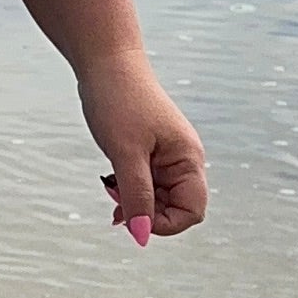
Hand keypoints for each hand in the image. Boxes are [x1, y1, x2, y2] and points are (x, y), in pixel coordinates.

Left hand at [79, 50, 207, 247]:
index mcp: (189, 159)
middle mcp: (184, 160)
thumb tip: (140, 236)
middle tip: (113, 199)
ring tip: (109, 187)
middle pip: (174, 208)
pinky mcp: (149, 151)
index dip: (162, 223)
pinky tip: (111, 182)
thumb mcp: (125, 154)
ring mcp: (167, 156)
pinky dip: (128, 188)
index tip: (130, 213)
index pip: (191, 212)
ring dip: (134, 201)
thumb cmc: (119, 101)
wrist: (106, 61)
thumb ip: (136, 196)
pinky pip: (145, 183)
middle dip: (145, 212)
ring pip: (157, 198)